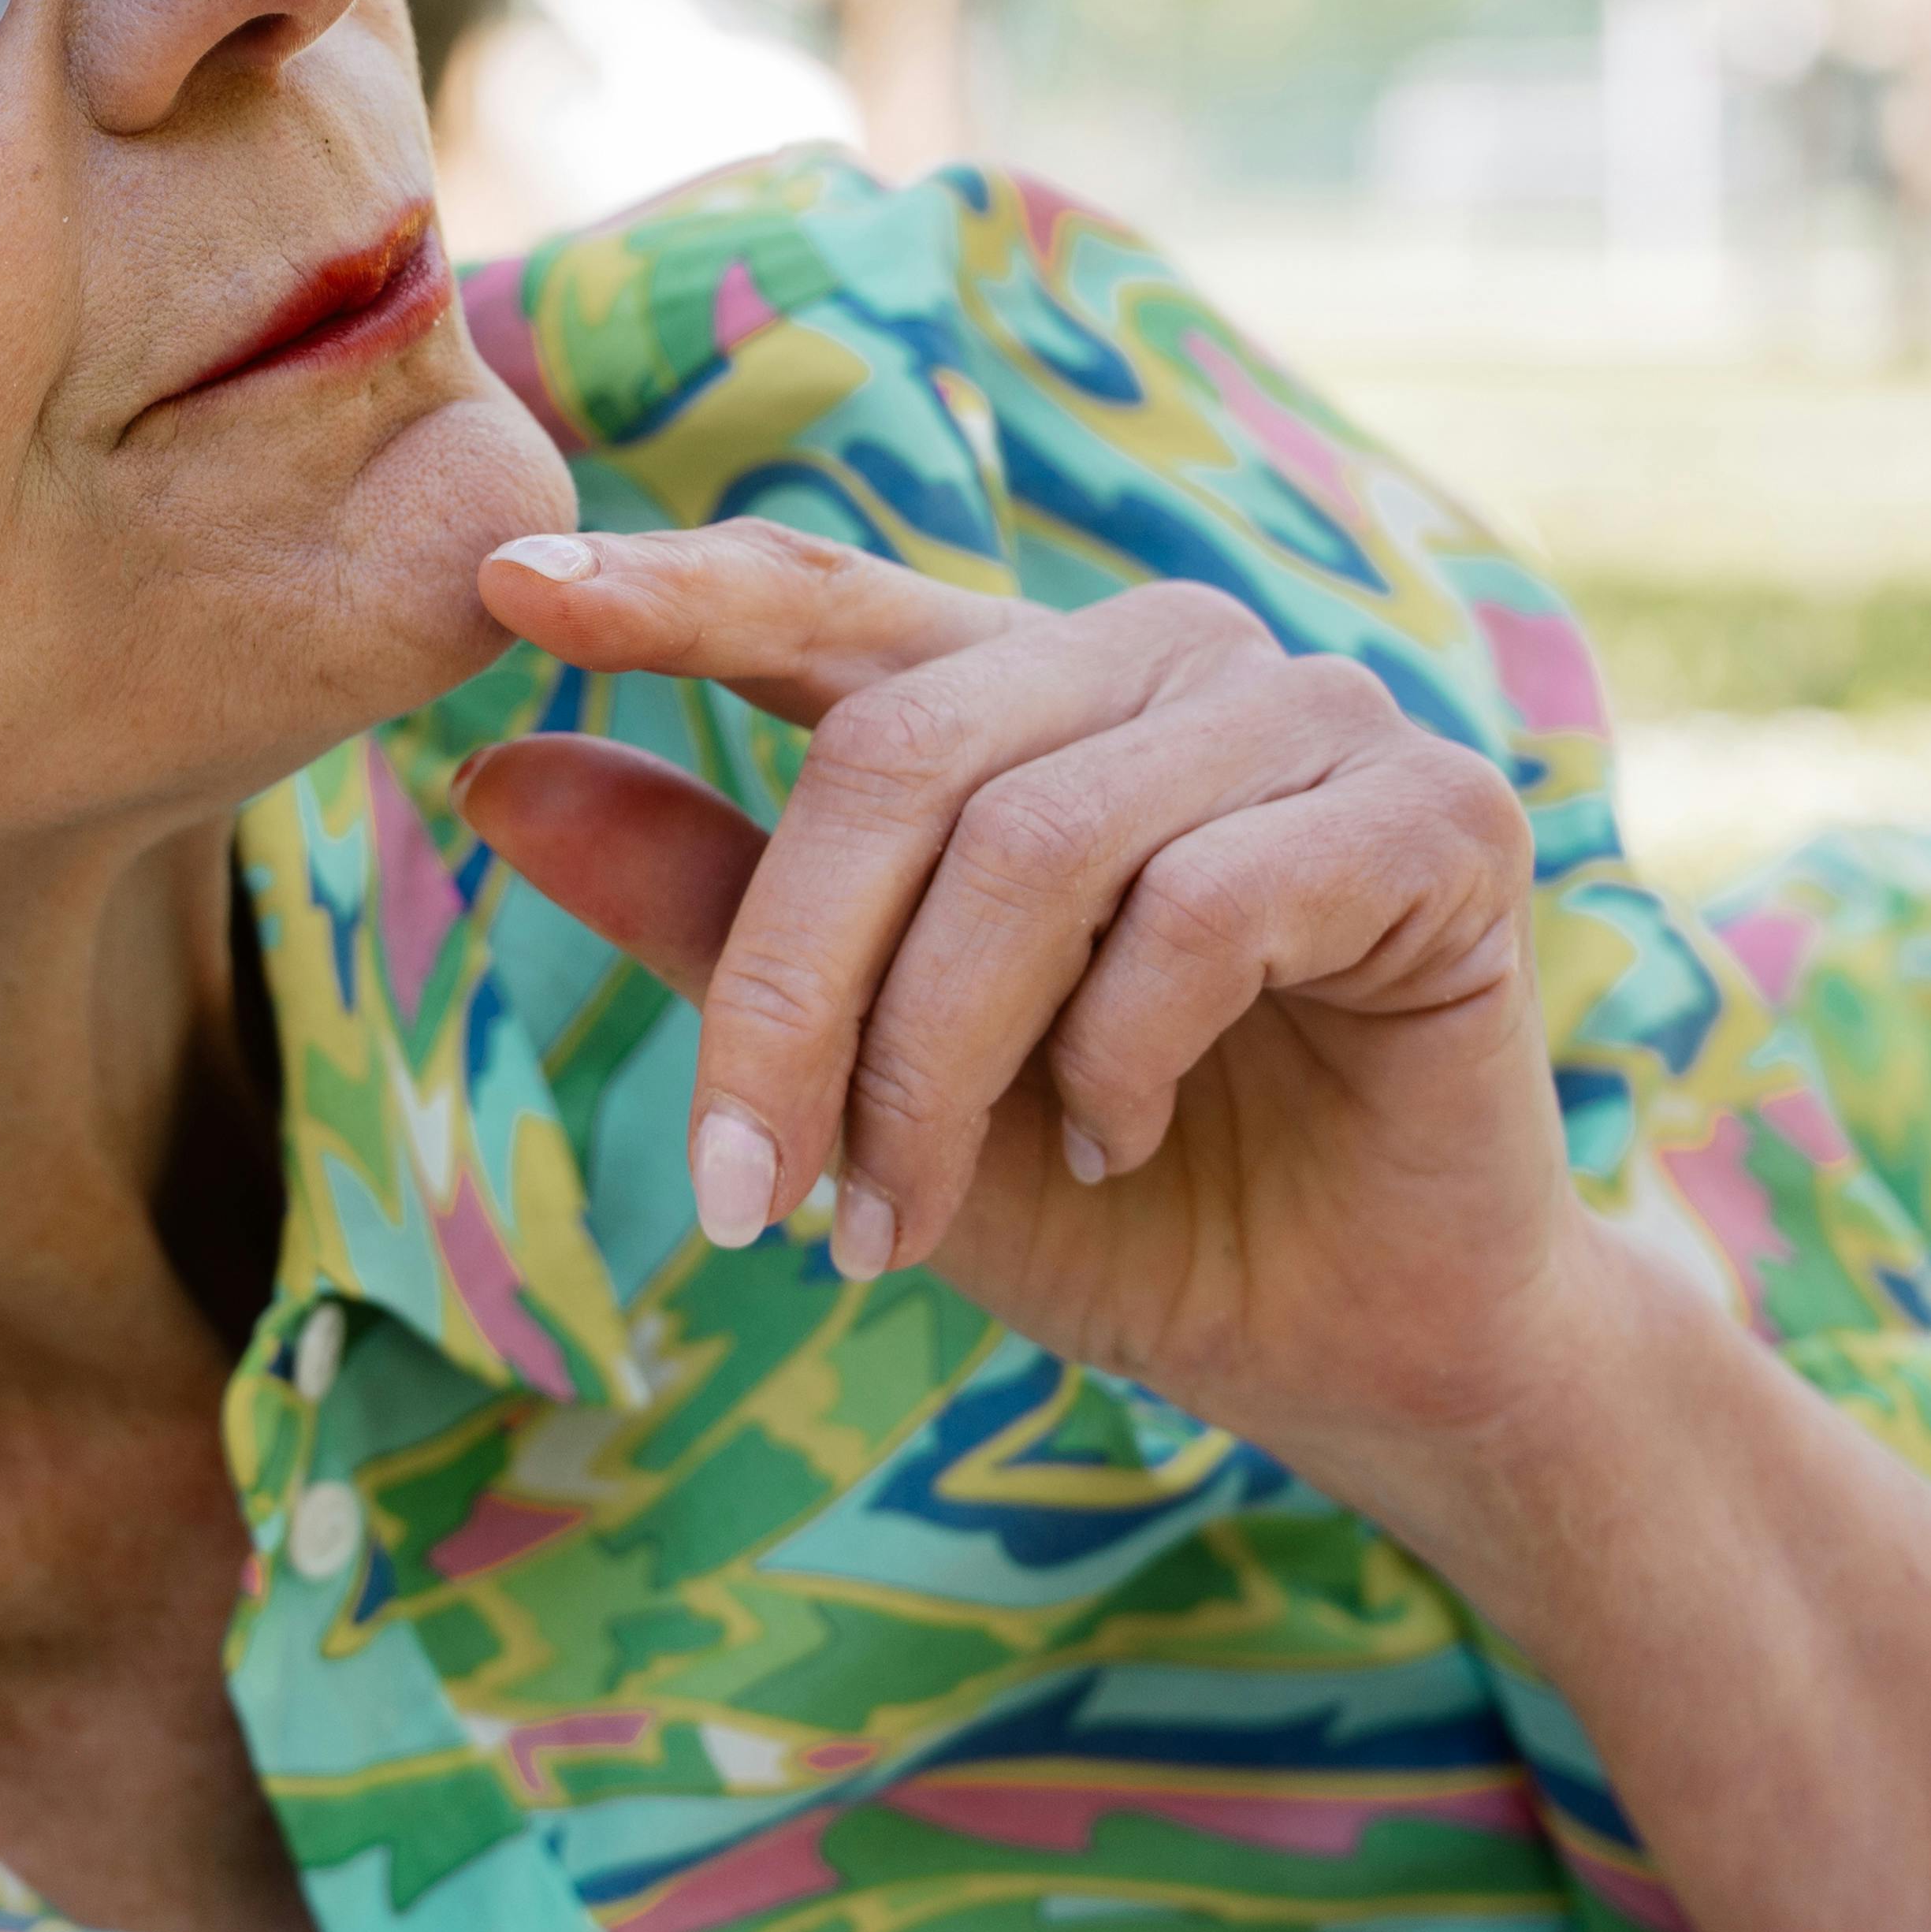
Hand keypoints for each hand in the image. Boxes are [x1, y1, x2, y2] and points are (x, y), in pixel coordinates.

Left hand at [457, 520, 1595, 1468]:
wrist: (1349, 1344)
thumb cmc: (1108, 1200)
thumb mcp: (861, 1077)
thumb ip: (710, 917)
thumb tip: (495, 778)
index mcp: (1024, 691)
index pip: (827, 599)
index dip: (672, 588)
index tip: (508, 587)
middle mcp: (1167, 660)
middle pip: (902, 754)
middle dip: (788, 996)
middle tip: (739, 1203)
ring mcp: (1314, 718)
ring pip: (1038, 842)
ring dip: (941, 1068)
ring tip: (912, 1217)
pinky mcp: (1435, 815)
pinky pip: (1206, 903)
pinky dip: (1121, 1055)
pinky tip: (1123, 1140)